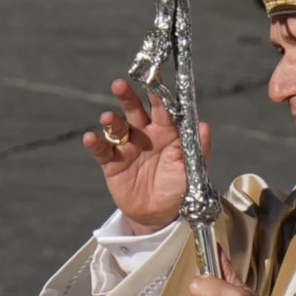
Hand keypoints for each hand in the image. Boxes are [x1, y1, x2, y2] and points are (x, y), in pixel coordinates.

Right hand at [83, 78, 210, 234]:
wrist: (160, 217)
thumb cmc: (180, 190)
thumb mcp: (193, 171)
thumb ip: (198, 148)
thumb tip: (204, 126)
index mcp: (167, 132)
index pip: (162, 108)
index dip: (158, 93)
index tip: (154, 78)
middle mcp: (145, 135)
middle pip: (134, 110)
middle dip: (127, 97)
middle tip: (120, 85)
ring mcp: (127, 147)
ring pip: (117, 127)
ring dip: (111, 121)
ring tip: (107, 118)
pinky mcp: (112, 163)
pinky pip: (102, 150)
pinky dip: (95, 143)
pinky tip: (90, 137)